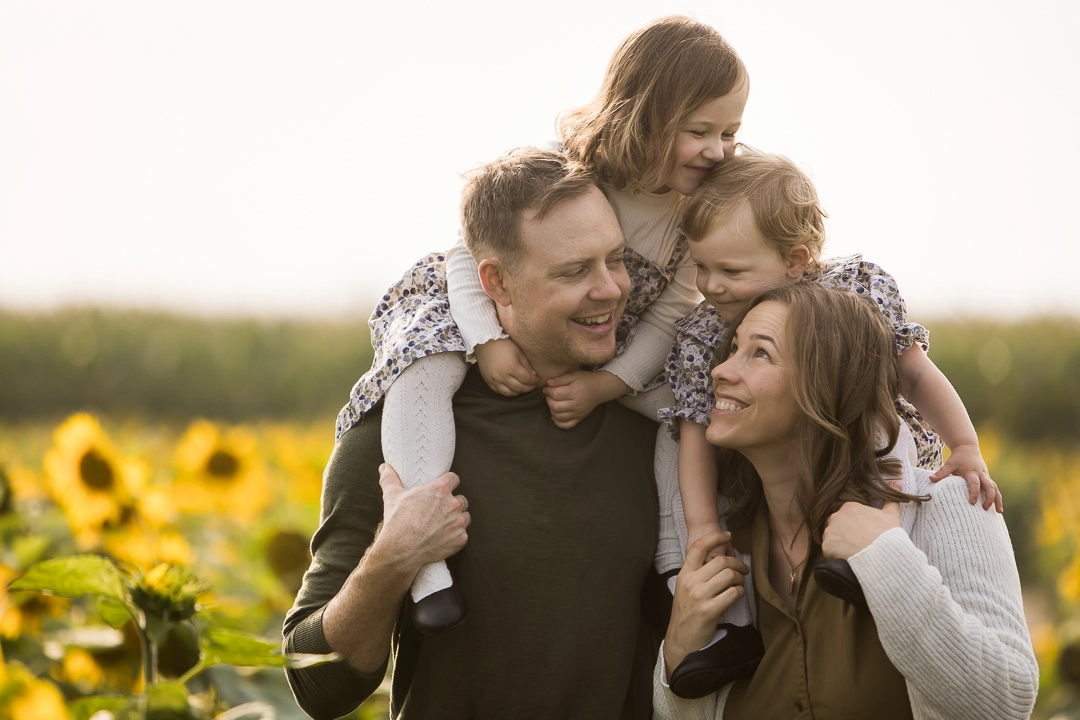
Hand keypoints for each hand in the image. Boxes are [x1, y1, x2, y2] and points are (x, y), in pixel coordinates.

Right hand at [375, 464, 469, 574]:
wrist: (401, 550)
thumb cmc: (397, 521)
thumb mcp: (392, 496)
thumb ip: (390, 479)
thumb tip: (384, 467)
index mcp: (440, 489)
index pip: (454, 479)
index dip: (449, 482)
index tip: (444, 488)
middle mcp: (453, 504)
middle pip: (461, 499)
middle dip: (453, 503)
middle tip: (440, 511)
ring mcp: (459, 522)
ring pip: (464, 516)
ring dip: (457, 519)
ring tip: (443, 525)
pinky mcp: (461, 539)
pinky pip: (463, 534)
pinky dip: (456, 536)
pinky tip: (444, 538)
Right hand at [473, 338, 538, 395]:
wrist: (484, 344)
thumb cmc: (503, 345)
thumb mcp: (518, 352)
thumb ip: (527, 365)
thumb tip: (534, 376)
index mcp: (512, 367)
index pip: (527, 379)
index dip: (534, 381)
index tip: (537, 379)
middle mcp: (503, 376)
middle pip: (520, 388)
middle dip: (529, 388)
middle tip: (533, 385)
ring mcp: (495, 380)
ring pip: (509, 393)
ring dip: (518, 392)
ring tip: (523, 388)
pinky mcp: (488, 382)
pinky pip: (499, 392)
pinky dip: (508, 392)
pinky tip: (512, 388)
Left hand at [543, 370, 628, 429]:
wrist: (600, 389)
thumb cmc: (586, 380)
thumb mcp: (574, 375)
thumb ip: (560, 379)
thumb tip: (548, 383)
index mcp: (575, 392)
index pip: (555, 394)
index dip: (548, 391)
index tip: (547, 388)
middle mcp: (576, 404)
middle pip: (555, 406)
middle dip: (548, 400)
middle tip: (549, 395)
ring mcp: (578, 413)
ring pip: (558, 416)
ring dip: (552, 410)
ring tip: (553, 402)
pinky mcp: (579, 419)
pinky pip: (566, 425)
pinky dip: (558, 422)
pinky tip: (555, 415)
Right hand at [663, 530, 748, 677]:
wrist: (680, 638)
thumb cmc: (686, 611)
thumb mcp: (685, 588)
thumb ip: (698, 573)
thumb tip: (720, 558)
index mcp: (684, 574)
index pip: (698, 546)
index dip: (715, 537)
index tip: (728, 535)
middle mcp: (691, 582)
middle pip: (721, 560)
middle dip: (737, 562)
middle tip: (743, 569)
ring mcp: (700, 596)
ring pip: (729, 575)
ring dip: (740, 578)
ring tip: (739, 583)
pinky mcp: (710, 610)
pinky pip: (733, 593)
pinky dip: (740, 592)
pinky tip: (737, 595)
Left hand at [822, 501, 900, 559]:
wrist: (882, 553)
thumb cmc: (887, 534)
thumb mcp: (891, 515)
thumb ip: (890, 500)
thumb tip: (896, 482)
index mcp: (849, 507)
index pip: (846, 515)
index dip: (853, 525)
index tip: (860, 532)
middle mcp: (836, 516)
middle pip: (835, 524)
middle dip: (843, 532)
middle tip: (856, 542)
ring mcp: (829, 530)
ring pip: (830, 537)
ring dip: (838, 543)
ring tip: (852, 551)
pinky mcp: (826, 545)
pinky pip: (828, 550)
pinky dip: (835, 554)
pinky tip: (846, 557)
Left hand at [930, 443, 1000, 511]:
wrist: (968, 447)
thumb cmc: (958, 457)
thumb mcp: (950, 463)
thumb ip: (942, 472)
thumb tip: (931, 479)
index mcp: (971, 472)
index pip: (974, 484)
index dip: (974, 493)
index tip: (972, 502)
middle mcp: (981, 474)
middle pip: (989, 486)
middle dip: (989, 498)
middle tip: (985, 508)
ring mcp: (986, 476)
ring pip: (995, 488)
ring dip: (998, 499)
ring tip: (999, 511)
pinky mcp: (988, 478)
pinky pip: (995, 488)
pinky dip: (998, 497)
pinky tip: (998, 507)